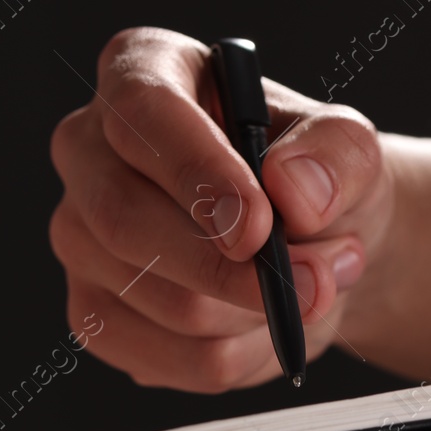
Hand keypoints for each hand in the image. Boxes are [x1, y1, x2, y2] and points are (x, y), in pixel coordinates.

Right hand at [48, 26, 394, 390]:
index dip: (197, 173)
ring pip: (159, 301)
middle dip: (230, 270)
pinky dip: (240, 355)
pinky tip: (266, 323)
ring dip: (258, 312)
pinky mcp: (95, 313)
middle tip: (313, 280)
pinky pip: (167, 358)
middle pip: (125, 220)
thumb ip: (335, 154)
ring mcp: (80, 236)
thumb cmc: (317, 175)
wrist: (321, 243)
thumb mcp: (350, 145)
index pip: (140, 113)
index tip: (257, 226)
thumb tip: (292, 189)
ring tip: (311, 282)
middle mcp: (89, 149)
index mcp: (142, 71)